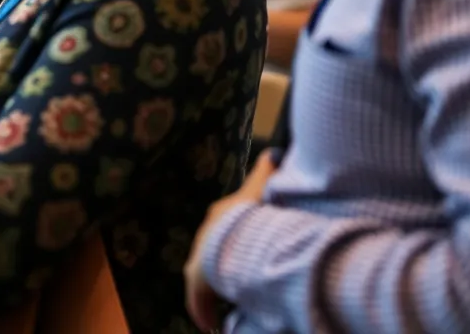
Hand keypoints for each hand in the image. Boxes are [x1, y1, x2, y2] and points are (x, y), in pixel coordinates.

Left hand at [184, 151, 277, 330]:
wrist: (232, 238)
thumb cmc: (250, 216)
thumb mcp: (260, 192)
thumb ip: (266, 172)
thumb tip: (273, 152)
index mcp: (220, 214)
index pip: (225, 226)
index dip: (234, 238)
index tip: (243, 250)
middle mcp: (205, 235)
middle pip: (214, 252)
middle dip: (224, 266)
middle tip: (238, 282)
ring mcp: (199, 258)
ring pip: (207, 277)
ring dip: (216, 289)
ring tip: (229, 303)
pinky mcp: (196, 279)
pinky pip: (199, 298)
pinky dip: (203, 309)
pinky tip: (208, 323)